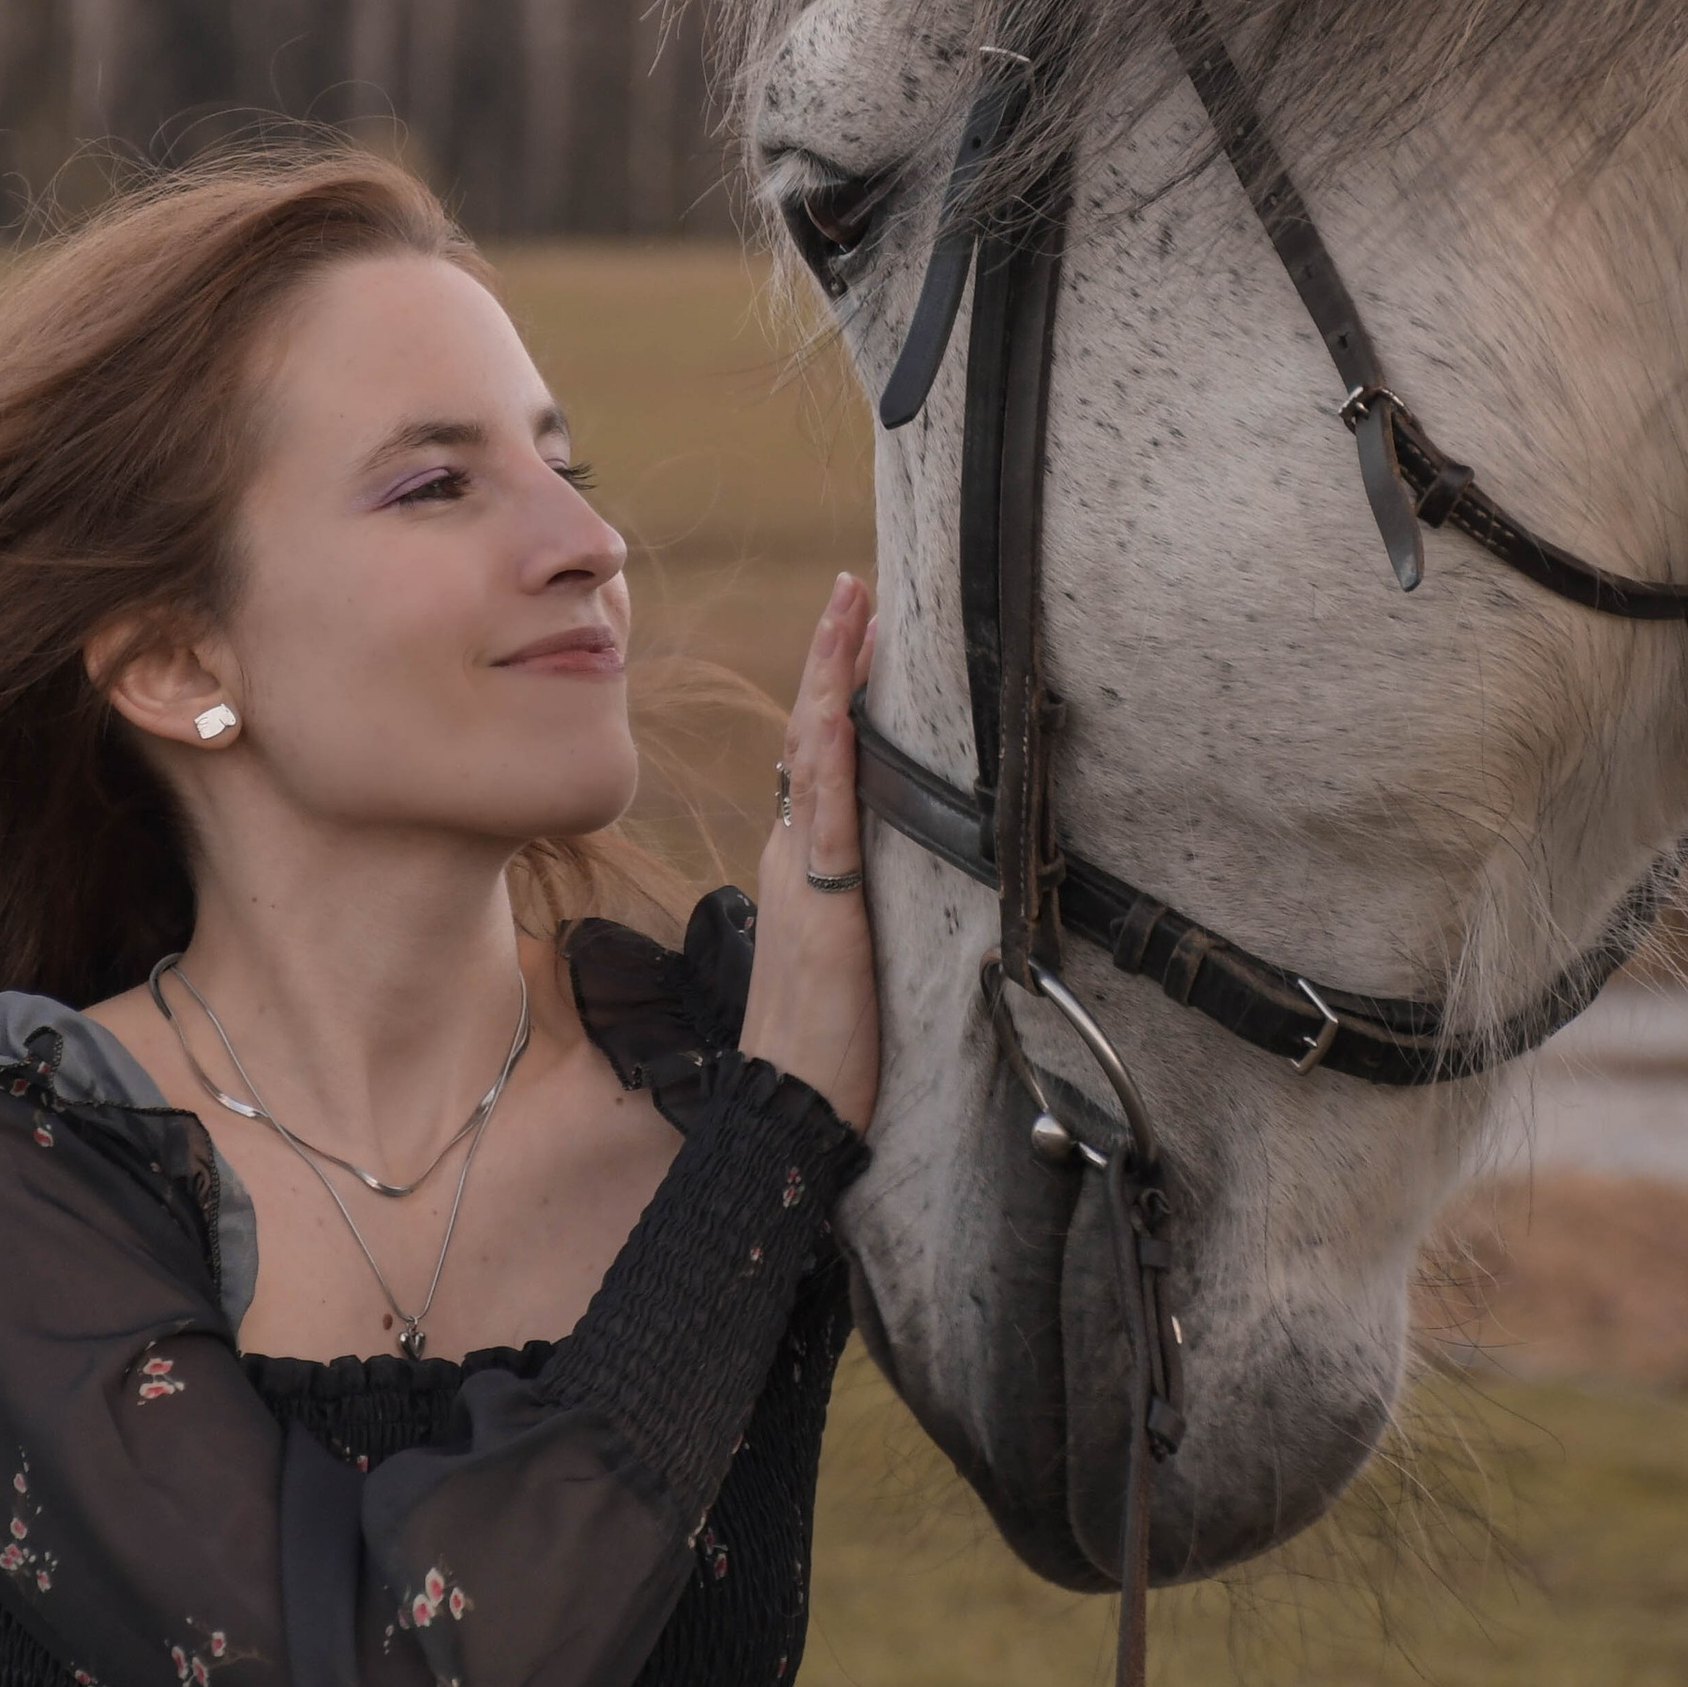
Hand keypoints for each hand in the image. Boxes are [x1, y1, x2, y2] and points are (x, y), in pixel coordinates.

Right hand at [740, 574, 878, 1137]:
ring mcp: (805, 870)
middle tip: (856, 585)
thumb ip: (863, 894)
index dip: (836, 687)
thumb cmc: (827, 1039)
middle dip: (834, 655)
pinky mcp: (824, 900)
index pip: (819, 754)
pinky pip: (828, 810)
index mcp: (804, 861)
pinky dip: (832, 749)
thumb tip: (895, 860)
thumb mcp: (851, 946)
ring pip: (815, 751)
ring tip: (853, 607)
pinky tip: (837, 706)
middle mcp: (795, 851)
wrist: (792, 1101)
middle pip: (812, 732)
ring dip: (833, 674)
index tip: (859, 626)